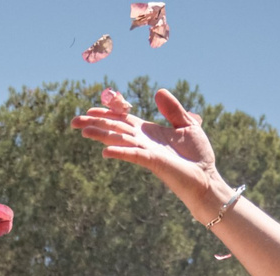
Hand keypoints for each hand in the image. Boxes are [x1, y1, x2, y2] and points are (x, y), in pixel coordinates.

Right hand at [70, 88, 225, 209]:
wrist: (206, 179)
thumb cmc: (197, 157)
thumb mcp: (187, 125)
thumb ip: (173, 110)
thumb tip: (158, 91)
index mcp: (149, 132)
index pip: (123, 120)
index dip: (107, 113)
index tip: (90, 109)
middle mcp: (143, 142)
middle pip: (115, 128)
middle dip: (95, 124)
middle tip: (73, 121)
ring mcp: (146, 152)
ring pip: (119, 140)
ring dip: (101, 135)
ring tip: (83, 131)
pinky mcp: (154, 162)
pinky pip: (134, 155)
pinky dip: (120, 152)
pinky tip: (105, 151)